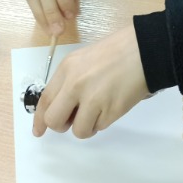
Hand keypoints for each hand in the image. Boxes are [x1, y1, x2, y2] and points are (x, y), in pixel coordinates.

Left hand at [32, 26, 150, 138]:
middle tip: (74, 119)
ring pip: (78, 130)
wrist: (144, 51)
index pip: (45, 100)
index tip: (39, 131)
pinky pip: (99, 127)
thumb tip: (61, 107)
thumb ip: (68, 81)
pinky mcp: (111, 111)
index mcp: (67, 69)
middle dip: (62, 125)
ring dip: (87, 126)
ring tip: (98, 110)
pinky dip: (103, 122)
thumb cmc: (115, 52)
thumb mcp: (83, 59)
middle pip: (55, 121)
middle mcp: (75, 85)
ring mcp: (93, 99)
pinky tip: (110, 105)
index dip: (40, 119)